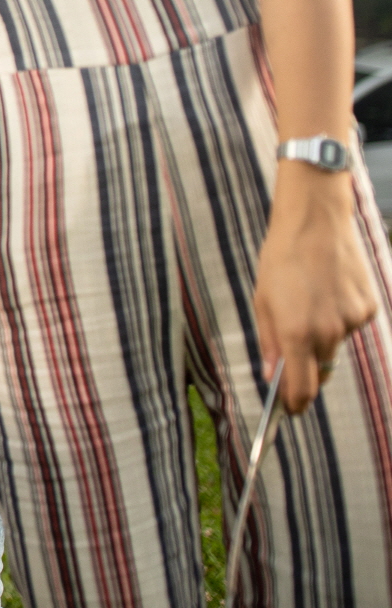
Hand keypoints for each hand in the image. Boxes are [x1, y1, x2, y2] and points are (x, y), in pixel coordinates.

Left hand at [253, 168, 378, 412]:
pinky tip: (329, 290)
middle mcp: (327, 333)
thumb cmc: (280, 259)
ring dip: (323, 335)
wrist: (315, 222)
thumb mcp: (262, 301)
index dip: (295, 403)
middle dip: (307, 365)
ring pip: (335, 344)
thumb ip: (268, 342)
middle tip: (294, 343)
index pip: (301, 389)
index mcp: (295, 334)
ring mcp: (351, 321)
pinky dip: (340, 315)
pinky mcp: (367, 308)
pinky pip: (351, 323)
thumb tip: (271, 376)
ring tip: (310, 301)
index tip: (290, 408)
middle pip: (320, 369)